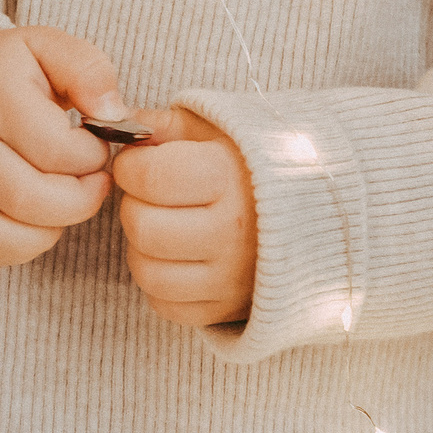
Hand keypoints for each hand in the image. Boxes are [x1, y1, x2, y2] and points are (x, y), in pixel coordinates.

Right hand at [0, 24, 122, 264]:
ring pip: (10, 231)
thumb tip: (113, 115)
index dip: (93, 154)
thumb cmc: (10, 68)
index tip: (99, 140)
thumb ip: (88, 70)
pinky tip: (47, 216)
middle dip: (83, 198)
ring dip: (59, 223)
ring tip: (73, 195)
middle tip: (97, 177)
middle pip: (30, 198)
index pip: (55, 149)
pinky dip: (31, 243)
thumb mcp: (48, 45)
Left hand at [114, 106, 257, 327]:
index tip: (141, 162)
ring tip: (164, 225)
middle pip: (142, 227)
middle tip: (151, 196)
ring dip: (142, 247)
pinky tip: (177, 257)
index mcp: (229, 178)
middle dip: (134, 206)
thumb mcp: (215, 129)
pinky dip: (160, 282)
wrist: (318, 212)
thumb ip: (162, 125)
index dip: (130, 167)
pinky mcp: (228, 309)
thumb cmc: (254, 162)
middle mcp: (232, 232)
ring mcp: (231, 277)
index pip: (147, 177)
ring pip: (147, 272)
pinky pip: (165, 305)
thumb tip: (114, 124)